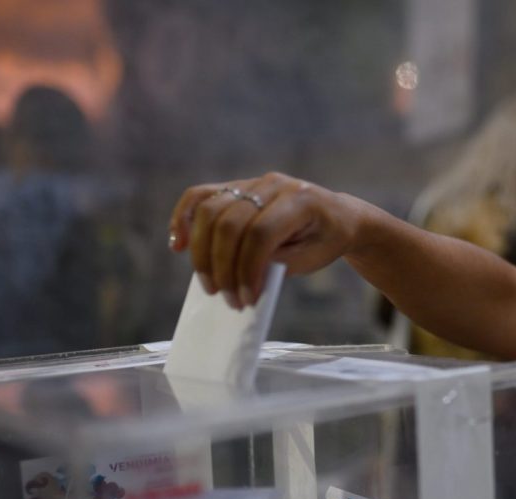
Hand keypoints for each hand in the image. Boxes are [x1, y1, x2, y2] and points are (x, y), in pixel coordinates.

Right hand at [167, 172, 370, 308]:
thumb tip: (239, 278)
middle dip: (222, 266)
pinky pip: (200, 196)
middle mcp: (274, 185)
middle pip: (230, 222)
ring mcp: (252, 183)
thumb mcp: (312, 258)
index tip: (246, 299)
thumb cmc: (325, 241)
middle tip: (226, 297)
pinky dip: (184, 219)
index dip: (248, 268)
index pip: (261, 233)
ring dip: (202, 252)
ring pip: (210, 210)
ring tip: (210, 284)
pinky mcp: (236, 187)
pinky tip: (179, 245)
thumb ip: (277, 264)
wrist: (336, 217)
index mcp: (301, 200)